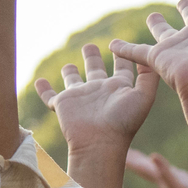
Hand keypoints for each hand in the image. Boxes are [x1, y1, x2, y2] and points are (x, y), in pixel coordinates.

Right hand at [34, 44, 157, 159]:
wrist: (100, 143)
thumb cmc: (123, 121)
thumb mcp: (143, 96)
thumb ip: (148, 76)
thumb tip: (149, 56)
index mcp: (119, 88)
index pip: (122, 68)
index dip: (123, 56)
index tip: (121, 44)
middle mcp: (99, 91)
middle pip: (95, 70)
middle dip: (93, 58)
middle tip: (90, 45)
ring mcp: (80, 98)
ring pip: (73, 81)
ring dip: (69, 72)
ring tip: (67, 65)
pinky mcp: (63, 104)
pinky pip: (49, 96)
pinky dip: (43, 89)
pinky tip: (39, 81)